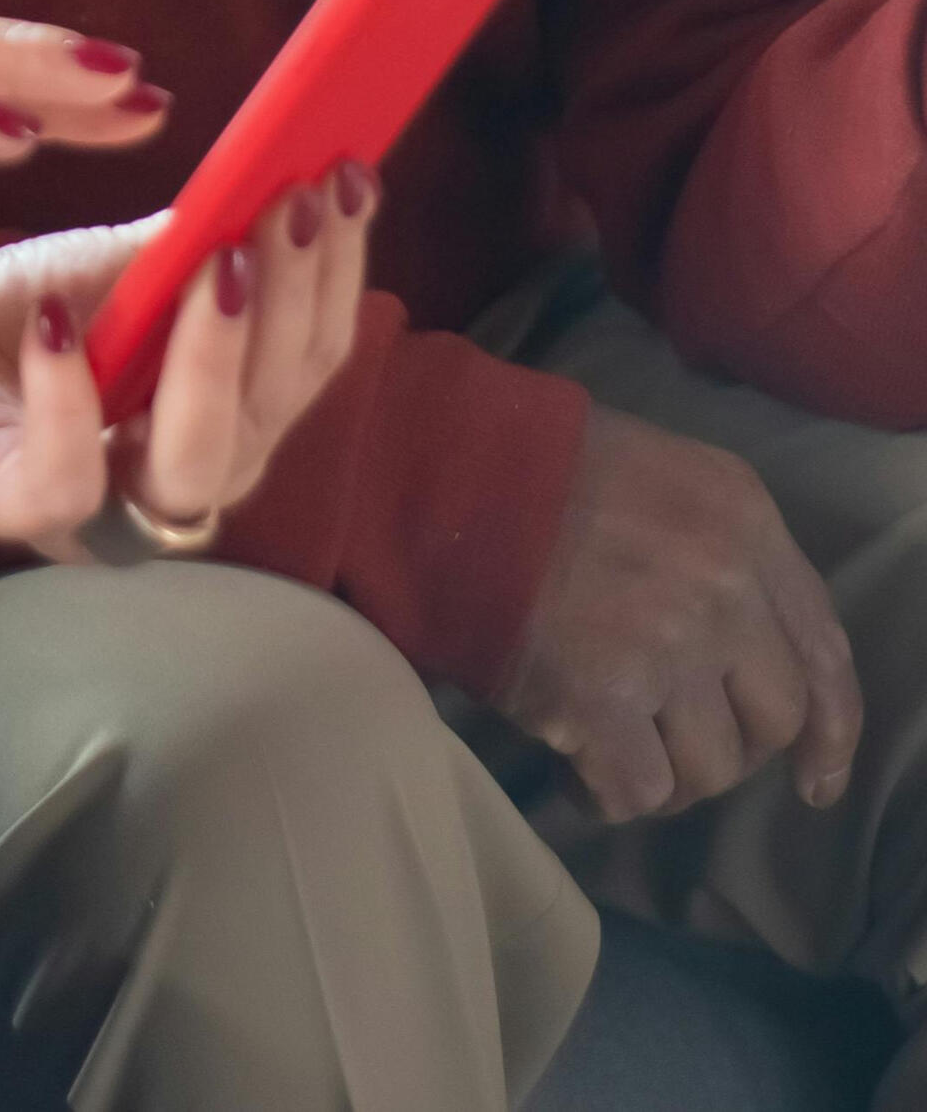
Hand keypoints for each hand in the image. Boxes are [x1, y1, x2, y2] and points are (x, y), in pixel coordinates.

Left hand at [0, 171, 371, 548]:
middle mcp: (174, 477)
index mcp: (215, 416)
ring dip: (217, 352)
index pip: (304, 359)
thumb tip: (288, 171)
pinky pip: (69, 478)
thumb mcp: (111, 263)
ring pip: (199, 461)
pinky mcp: (12, 509)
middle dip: (296, 299)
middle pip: (274, 410)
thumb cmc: (4, 312)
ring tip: (216, 258)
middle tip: (294, 199)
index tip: (346, 173)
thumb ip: (198, 242)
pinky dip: (72, 397)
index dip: (336, 272)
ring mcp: (100, 506)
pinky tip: (61, 319)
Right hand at [498, 403, 860, 818]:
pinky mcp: (598, 702)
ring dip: (666, 773)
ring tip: (610, 747)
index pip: (824, 651)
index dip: (829, 731)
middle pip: (774, 719)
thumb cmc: (530, 462)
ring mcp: (663, 647)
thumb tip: (743, 652)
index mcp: (741, 518)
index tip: (814, 778)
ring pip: (710, 769)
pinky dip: (609, 795)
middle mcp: (721, 586)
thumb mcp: (657, 472)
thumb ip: (715, 547)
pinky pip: (640, 792)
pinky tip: (575, 772)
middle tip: (670, 740)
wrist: (429, 468)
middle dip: (730, 745)